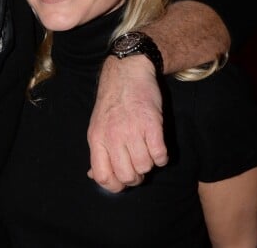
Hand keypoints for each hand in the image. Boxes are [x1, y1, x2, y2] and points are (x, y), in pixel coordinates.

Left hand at [87, 55, 167, 191]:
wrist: (127, 71)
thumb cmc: (113, 101)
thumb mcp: (97, 125)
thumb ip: (98, 151)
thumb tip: (94, 176)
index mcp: (96, 138)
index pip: (103, 177)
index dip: (115, 184)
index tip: (123, 177)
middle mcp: (112, 136)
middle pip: (127, 177)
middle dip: (136, 175)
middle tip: (138, 161)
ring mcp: (132, 130)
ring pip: (145, 167)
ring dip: (149, 162)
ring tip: (147, 147)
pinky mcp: (152, 124)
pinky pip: (160, 156)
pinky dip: (162, 155)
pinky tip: (157, 144)